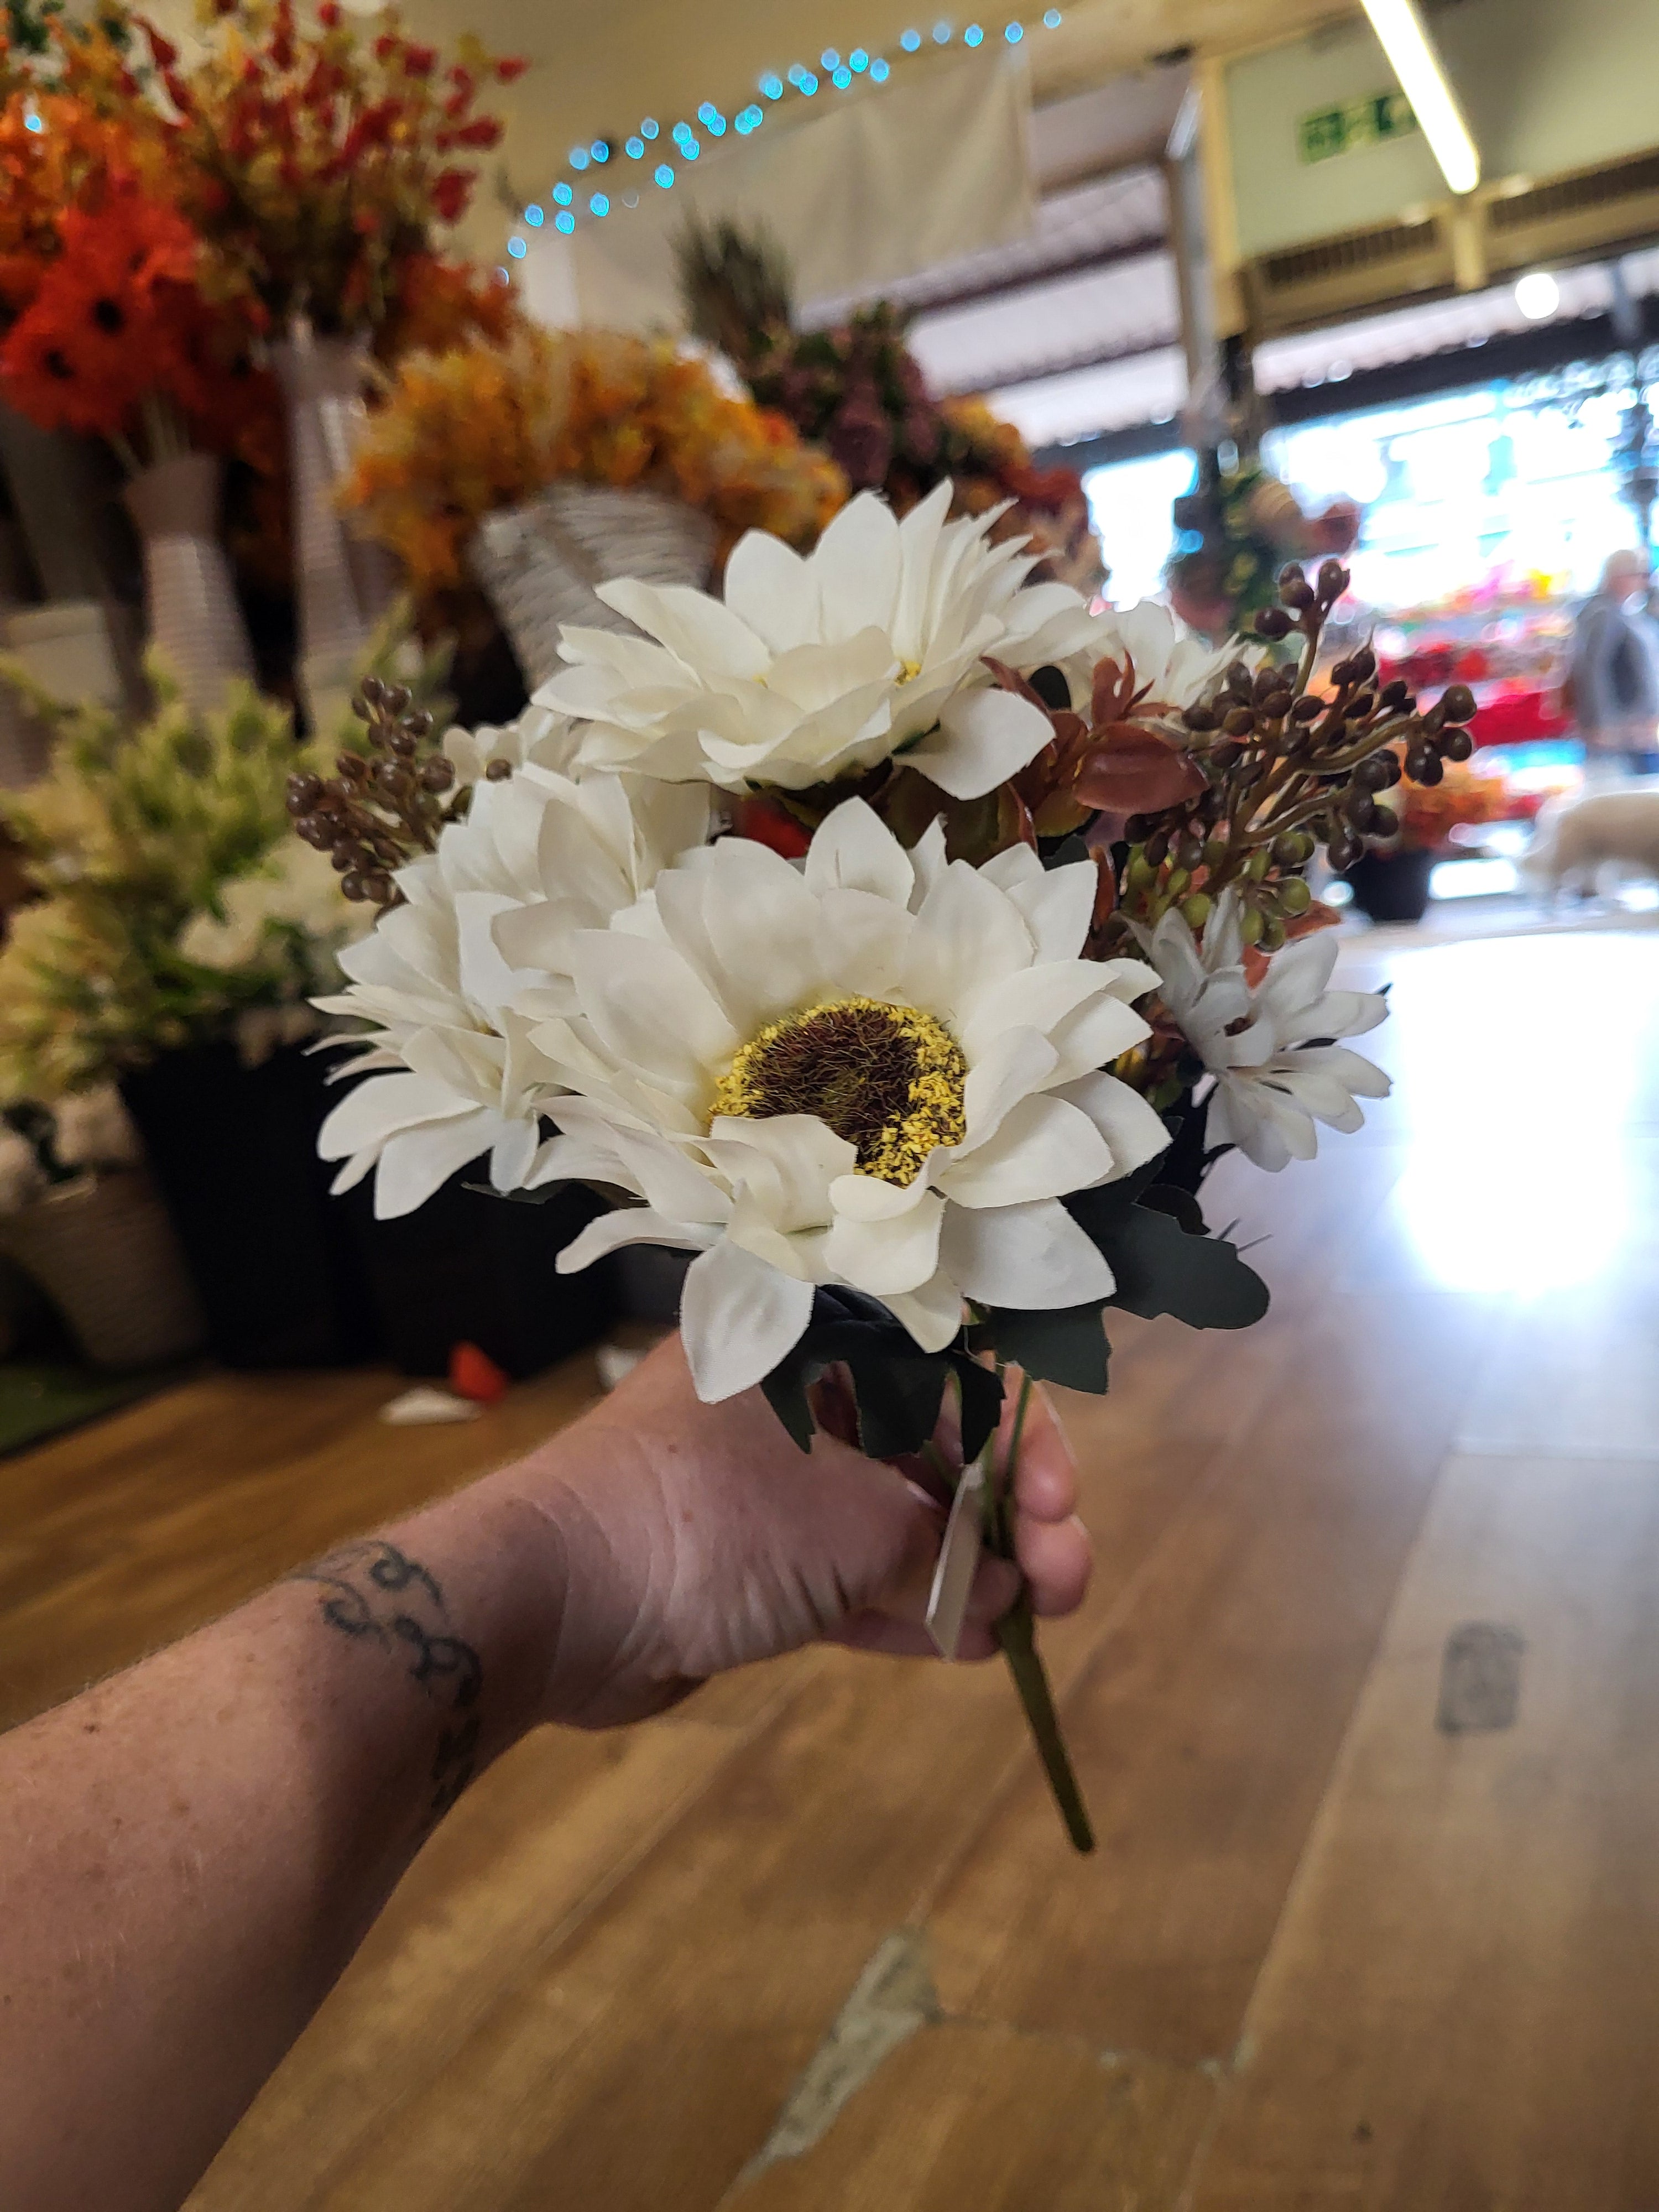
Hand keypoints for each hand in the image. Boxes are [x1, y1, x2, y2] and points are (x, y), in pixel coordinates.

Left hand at [496, 1334, 1090, 1727]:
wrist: (551, 1596)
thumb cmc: (709, 1519)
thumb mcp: (854, 1525)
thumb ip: (945, 1550)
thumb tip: (1009, 1587)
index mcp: (809, 1343)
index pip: (945, 1370)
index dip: (1018, 1437)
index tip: (1059, 1504)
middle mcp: (789, 1399)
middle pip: (925, 1448)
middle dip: (1003, 1517)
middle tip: (1066, 1580)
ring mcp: (764, 1485)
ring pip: (889, 1519)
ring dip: (964, 1570)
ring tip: (1038, 1622)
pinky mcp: (744, 1562)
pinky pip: (843, 1574)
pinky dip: (903, 1605)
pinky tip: (973, 1645)